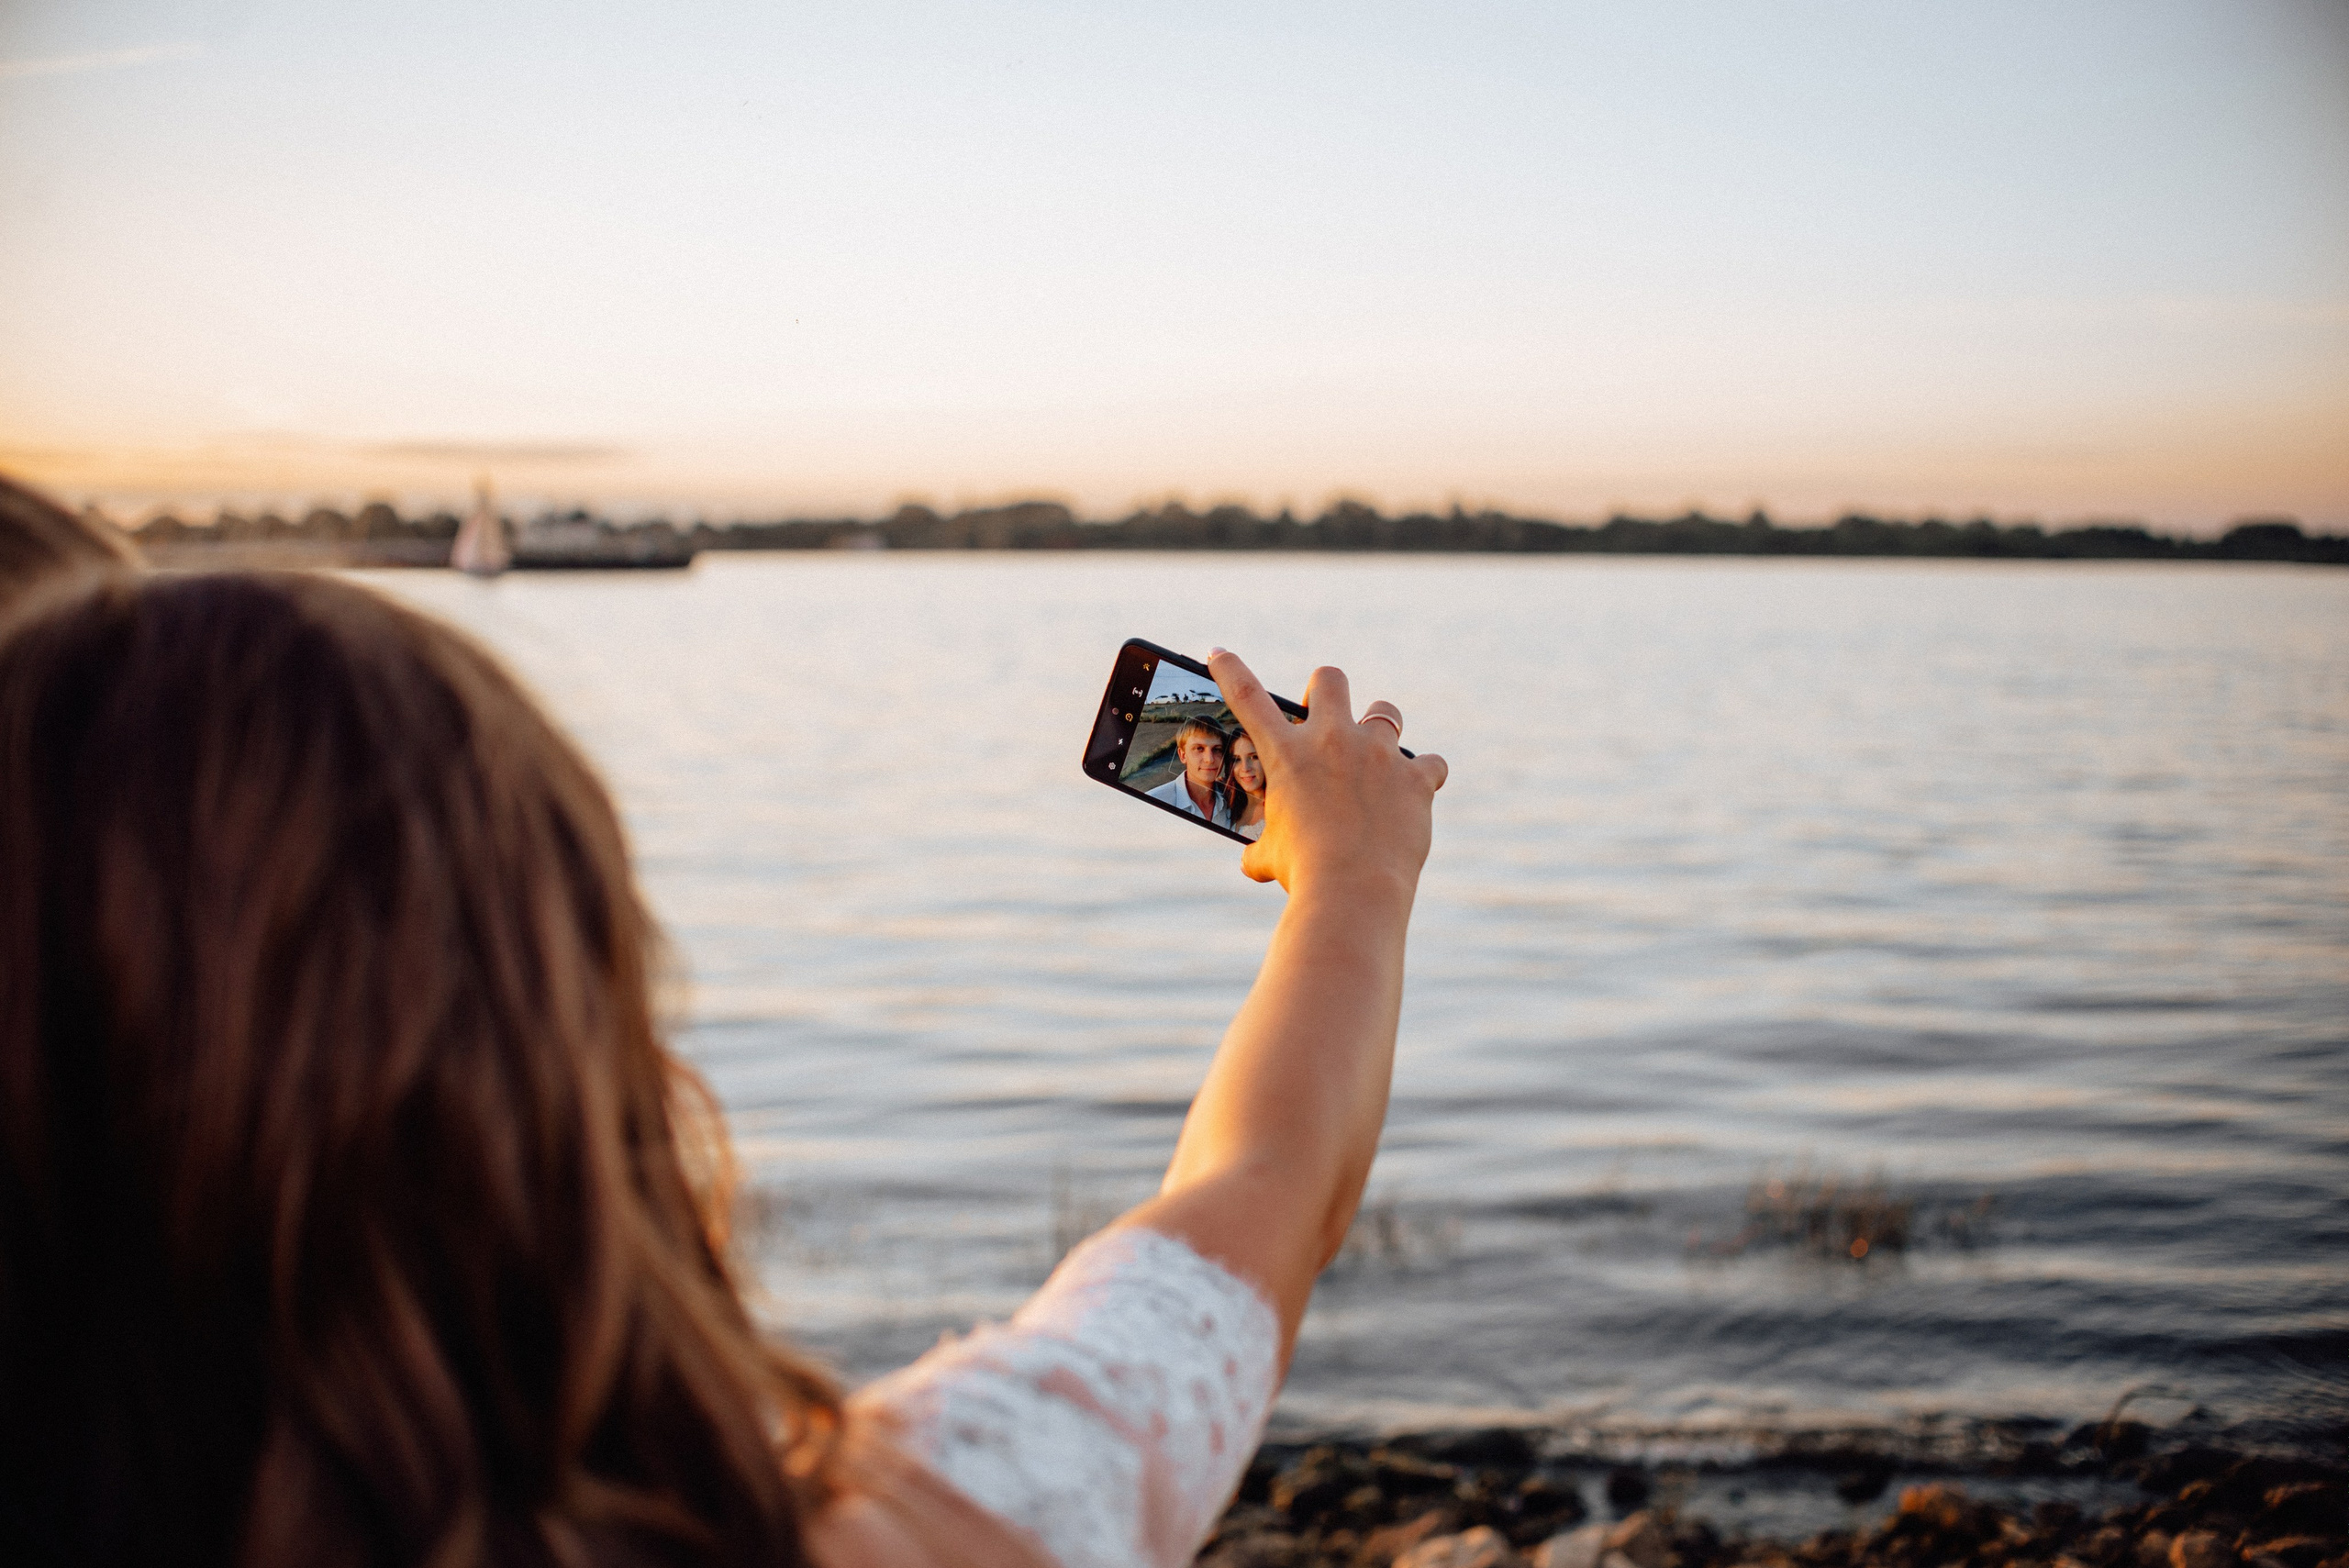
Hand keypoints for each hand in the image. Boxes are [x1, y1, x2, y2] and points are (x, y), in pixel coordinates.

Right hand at [1206, 649, 1446, 899]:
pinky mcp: (1415, 778)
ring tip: (1378, 759)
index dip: (1230, 669)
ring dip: (1380, 729)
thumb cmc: (1303, 874)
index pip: (1248, 697)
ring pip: (1385, 711)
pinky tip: (1417, 793)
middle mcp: (1332, 741)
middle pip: (1331, 679)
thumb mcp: (1271, 858)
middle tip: (1328, 716)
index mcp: (1287, 754)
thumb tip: (1252, 862)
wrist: (1353, 890)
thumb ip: (1262, 849)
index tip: (1218, 652)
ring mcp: (1378, 755)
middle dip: (1328, 690)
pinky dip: (1424, 776)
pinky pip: (1430, 763)